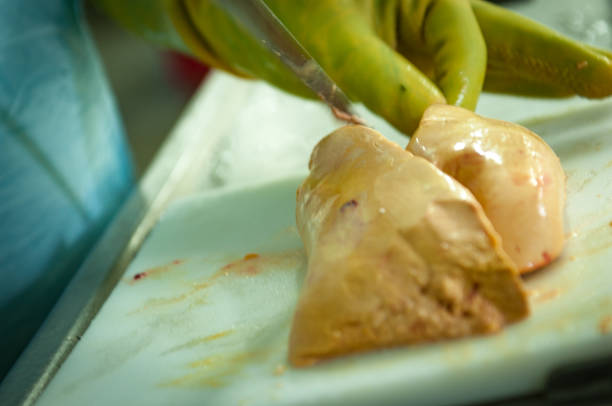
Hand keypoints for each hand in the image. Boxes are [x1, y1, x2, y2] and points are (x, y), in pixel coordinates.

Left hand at [96, 0, 611, 133]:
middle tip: (611, 79)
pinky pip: (434, 94)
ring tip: (584, 92)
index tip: (439, 137)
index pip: (465, 50)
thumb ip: (383, 78)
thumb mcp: (333, 35)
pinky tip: (484, 125)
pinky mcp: (388, 74)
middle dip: (555, 64)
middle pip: (506, 42)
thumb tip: (431, 126)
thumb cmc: (279, 1)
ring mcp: (411, 46)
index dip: (457, 96)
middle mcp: (426, 17)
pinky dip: (460, 113)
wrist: (232, 7)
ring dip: (526, 87)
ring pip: (479, 68)